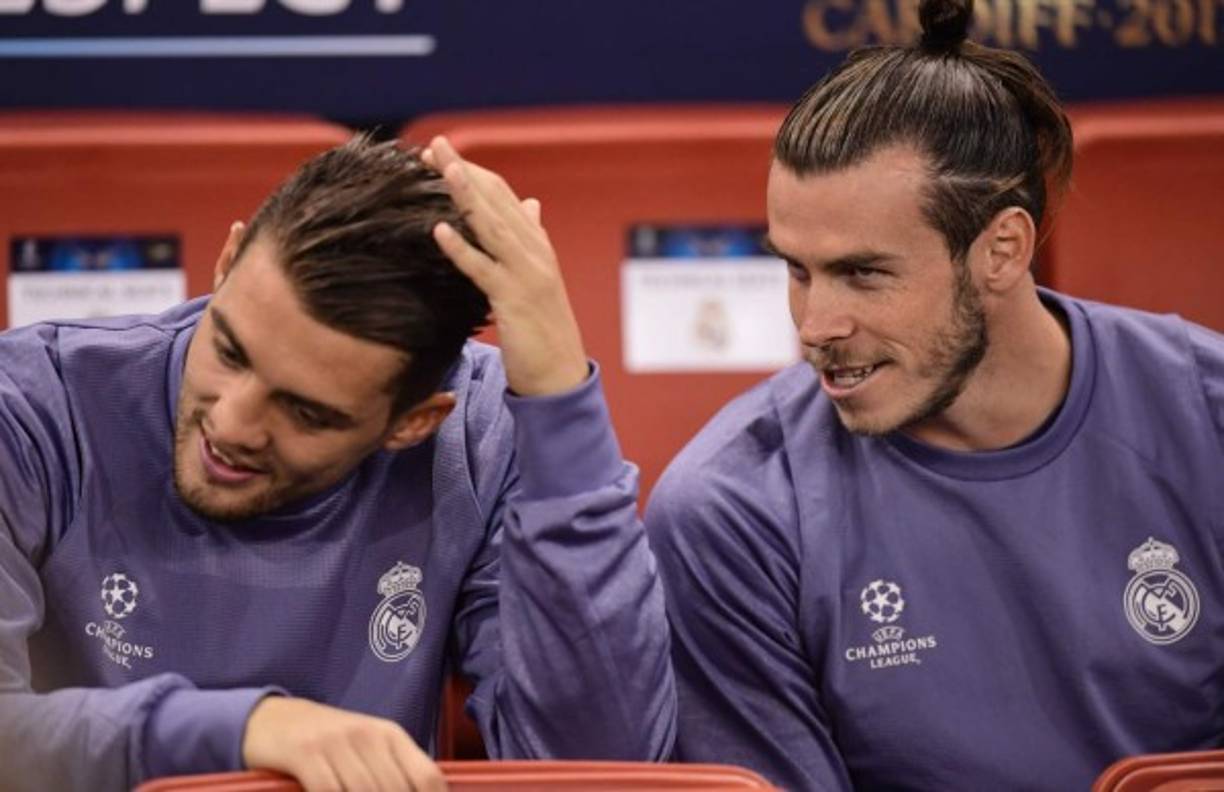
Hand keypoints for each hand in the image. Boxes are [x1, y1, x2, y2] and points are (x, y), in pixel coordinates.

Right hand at [241, 696, 445, 791]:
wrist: (272, 718)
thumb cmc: (326, 742)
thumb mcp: (365, 748)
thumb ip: (391, 775)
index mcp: (391, 736)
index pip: (427, 777)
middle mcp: (369, 736)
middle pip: (395, 790)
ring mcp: (336, 743)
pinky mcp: (305, 753)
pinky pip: (328, 791)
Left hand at [424, 136, 588, 396]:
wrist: (560, 376)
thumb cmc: (543, 330)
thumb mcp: (537, 278)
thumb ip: (530, 240)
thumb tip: (531, 204)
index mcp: (537, 244)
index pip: (503, 195)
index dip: (473, 172)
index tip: (441, 155)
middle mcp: (534, 251)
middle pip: (496, 200)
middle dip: (463, 170)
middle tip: (432, 146)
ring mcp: (526, 274)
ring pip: (491, 224)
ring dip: (463, 193)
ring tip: (438, 167)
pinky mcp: (515, 300)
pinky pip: (483, 269)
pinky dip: (461, 248)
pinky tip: (439, 230)